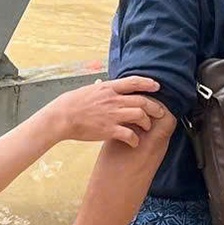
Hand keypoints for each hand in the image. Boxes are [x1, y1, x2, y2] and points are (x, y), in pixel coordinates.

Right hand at [45, 75, 168, 146]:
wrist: (62, 117)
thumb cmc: (72, 103)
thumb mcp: (88, 89)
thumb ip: (99, 87)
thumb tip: (100, 82)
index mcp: (108, 88)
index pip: (133, 82)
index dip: (148, 83)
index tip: (157, 86)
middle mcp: (113, 100)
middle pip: (142, 101)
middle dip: (155, 107)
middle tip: (161, 112)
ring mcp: (112, 114)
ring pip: (140, 115)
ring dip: (147, 122)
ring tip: (147, 127)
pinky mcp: (109, 130)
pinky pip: (129, 134)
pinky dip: (135, 139)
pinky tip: (135, 142)